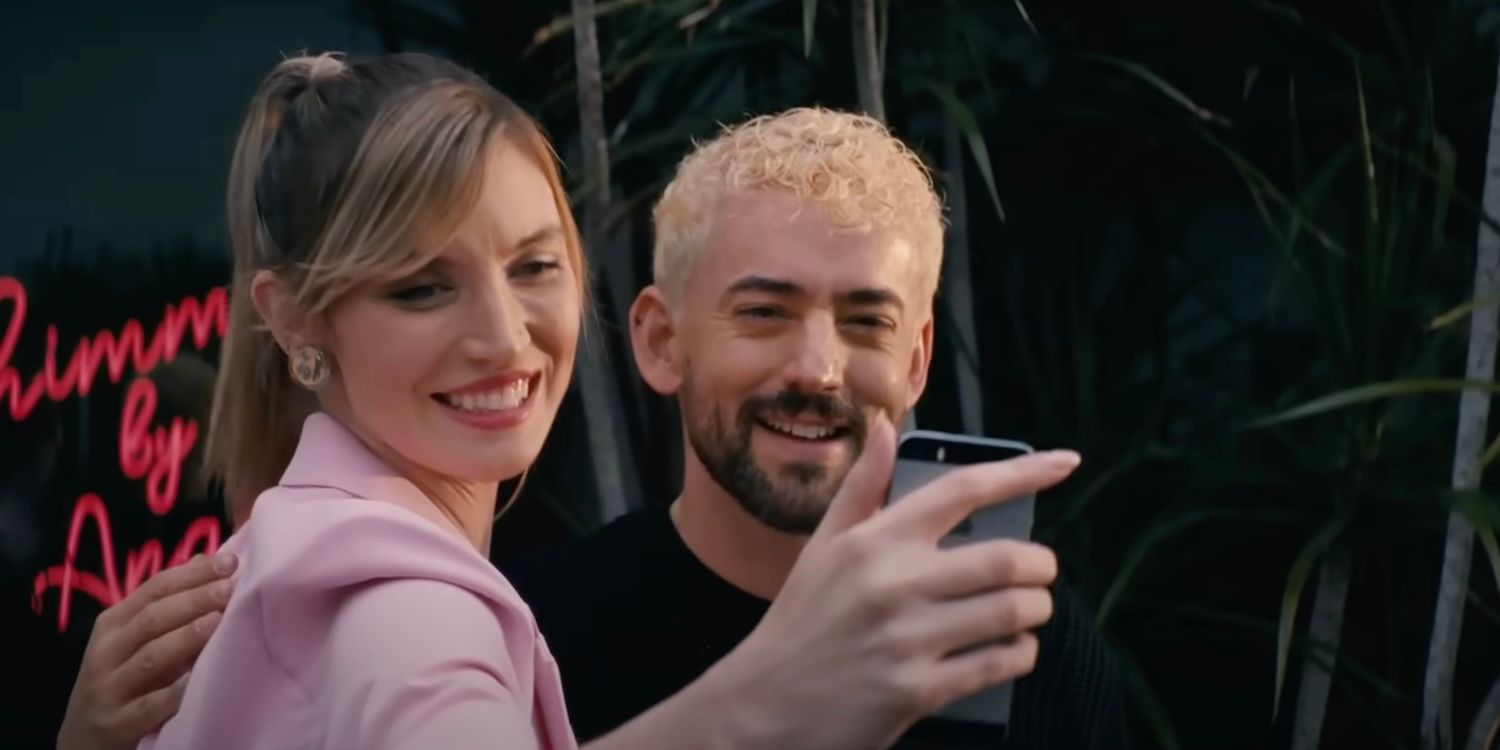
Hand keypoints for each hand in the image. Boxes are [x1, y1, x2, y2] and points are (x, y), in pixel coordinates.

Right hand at [56, 552, 237, 749]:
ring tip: (217, 621)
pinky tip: (197, 679)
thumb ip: (167, 604)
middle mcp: (106, 652)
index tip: (229, 562)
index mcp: (112, 624)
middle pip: (152, 619)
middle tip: (229, 587)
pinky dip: (174, 693)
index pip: (153, 589)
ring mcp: (109, 689)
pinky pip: (150, 706)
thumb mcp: (133, 640)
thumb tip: (209, 561)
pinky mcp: (118, 724)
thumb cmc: (120, 679)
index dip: (191, 574)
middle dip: (193, 600)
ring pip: (150, 658)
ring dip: (185, 638)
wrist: (82, 739)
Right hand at [712, 416, 1075, 749]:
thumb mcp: (822, 548)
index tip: (1064, 462)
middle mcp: (894, 583)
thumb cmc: (800, 622)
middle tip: (1037, 573)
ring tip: (1025, 610)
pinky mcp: (918, 689)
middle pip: (1008, 558)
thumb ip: (862, 488)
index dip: (1022, 471)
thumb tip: (886, 428)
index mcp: (874, 541)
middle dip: (1040, 567)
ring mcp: (907, 639)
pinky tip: (1009, 649)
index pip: (962, 490)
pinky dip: (1019, 655)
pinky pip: (1000, 663)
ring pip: (1014, 612)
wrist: (763, 706)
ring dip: (1035, 611)